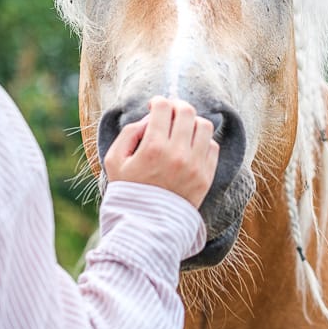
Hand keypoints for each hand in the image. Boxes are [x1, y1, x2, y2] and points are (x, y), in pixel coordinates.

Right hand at [103, 97, 219, 208]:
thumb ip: (129, 133)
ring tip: (182, 130)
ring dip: (192, 122)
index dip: (158, 102)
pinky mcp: (206, 176)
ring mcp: (195, 165)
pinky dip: (202, 141)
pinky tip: (190, 147)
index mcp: (153, 148)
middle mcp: (178, 154)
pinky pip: (212, 146)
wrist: (147, 226)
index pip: (164, 107)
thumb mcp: (115, 161)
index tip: (155, 106)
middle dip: (177, 107)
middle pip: (187, 111)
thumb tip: (150, 118)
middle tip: (170, 113)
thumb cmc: (128, 191)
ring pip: (204, 125)